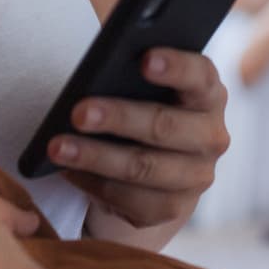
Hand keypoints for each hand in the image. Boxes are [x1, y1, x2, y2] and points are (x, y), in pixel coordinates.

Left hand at [49, 48, 229, 228]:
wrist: (155, 157)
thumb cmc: (142, 103)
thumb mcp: (144, 83)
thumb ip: (132, 69)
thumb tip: (100, 67)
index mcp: (208, 93)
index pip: (200, 75)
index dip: (175, 66)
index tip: (144, 59)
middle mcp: (211, 136)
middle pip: (165, 126)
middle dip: (119, 118)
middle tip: (78, 112)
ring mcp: (197, 176)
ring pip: (144, 168)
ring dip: (96, 158)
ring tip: (58, 148)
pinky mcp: (175, 208)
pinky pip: (132, 201)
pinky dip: (95, 185)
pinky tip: (68, 171)